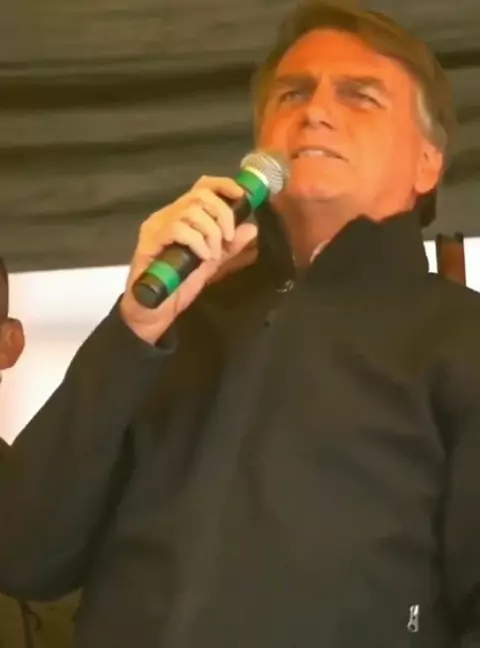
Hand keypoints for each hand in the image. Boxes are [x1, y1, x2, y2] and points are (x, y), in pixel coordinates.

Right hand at [120, 176, 257, 343]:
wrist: (152, 312)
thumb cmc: (177, 287)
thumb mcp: (210, 264)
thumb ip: (229, 247)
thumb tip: (251, 228)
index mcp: (181, 216)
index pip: (202, 187)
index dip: (223, 186)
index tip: (241, 196)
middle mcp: (166, 216)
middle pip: (200, 195)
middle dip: (222, 214)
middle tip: (228, 238)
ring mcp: (156, 227)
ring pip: (191, 210)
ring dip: (211, 232)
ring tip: (212, 254)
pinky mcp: (148, 242)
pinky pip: (178, 229)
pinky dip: (197, 241)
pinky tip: (202, 257)